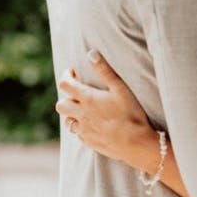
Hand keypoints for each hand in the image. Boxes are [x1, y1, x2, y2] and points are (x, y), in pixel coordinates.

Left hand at [55, 50, 153, 164]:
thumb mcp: (120, 88)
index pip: (66, 84)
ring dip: (72, 112)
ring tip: (85, 108)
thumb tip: (91, 54)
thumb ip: (104, 71)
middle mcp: (81, 115)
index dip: (67, 76)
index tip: (72, 72)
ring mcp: (84, 130)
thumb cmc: (131, 113)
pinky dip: (81, 126)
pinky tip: (93, 124)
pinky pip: (78, 132)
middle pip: (61, 104)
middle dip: (66, 96)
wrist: (135, 143)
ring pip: (67, 120)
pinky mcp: (88, 141)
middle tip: (78, 92)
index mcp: (88, 99)